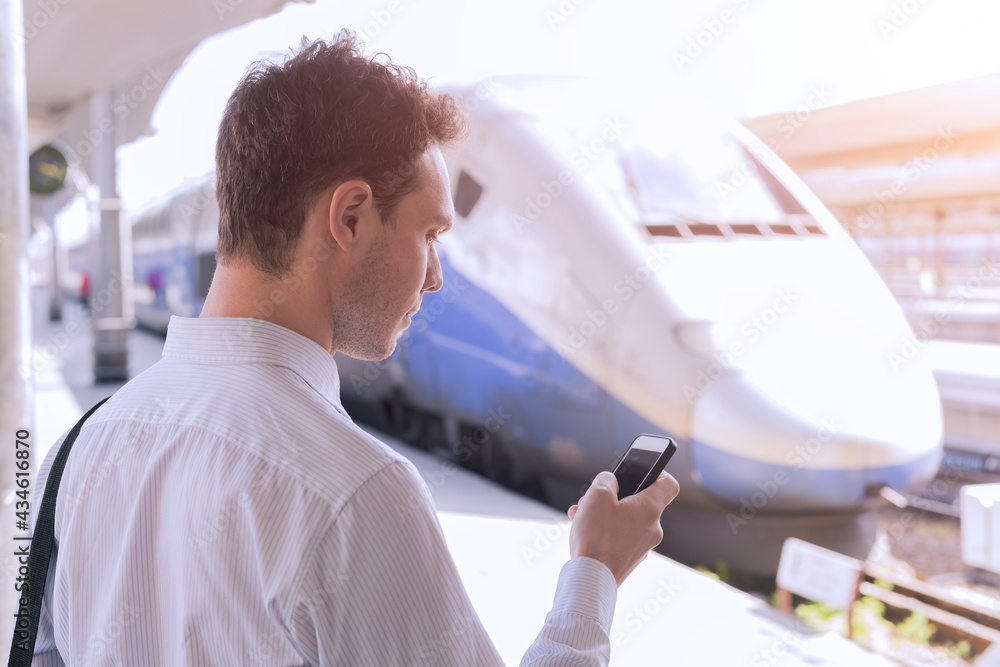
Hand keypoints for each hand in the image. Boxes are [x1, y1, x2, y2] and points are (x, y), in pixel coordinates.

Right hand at [566, 470, 679, 586]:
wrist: (590, 580)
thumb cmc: (596, 536)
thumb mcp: (596, 496)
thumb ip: (606, 481)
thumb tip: (610, 482)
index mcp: (650, 509)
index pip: (669, 485)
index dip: (659, 472)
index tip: (643, 470)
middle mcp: (652, 529)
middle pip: (640, 502)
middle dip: (615, 496)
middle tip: (594, 496)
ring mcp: (642, 547)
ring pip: (626, 520)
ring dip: (605, 513)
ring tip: (581, 514)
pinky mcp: (629, 560)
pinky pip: (619, 537)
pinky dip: (604, 530)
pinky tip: (583, 530)